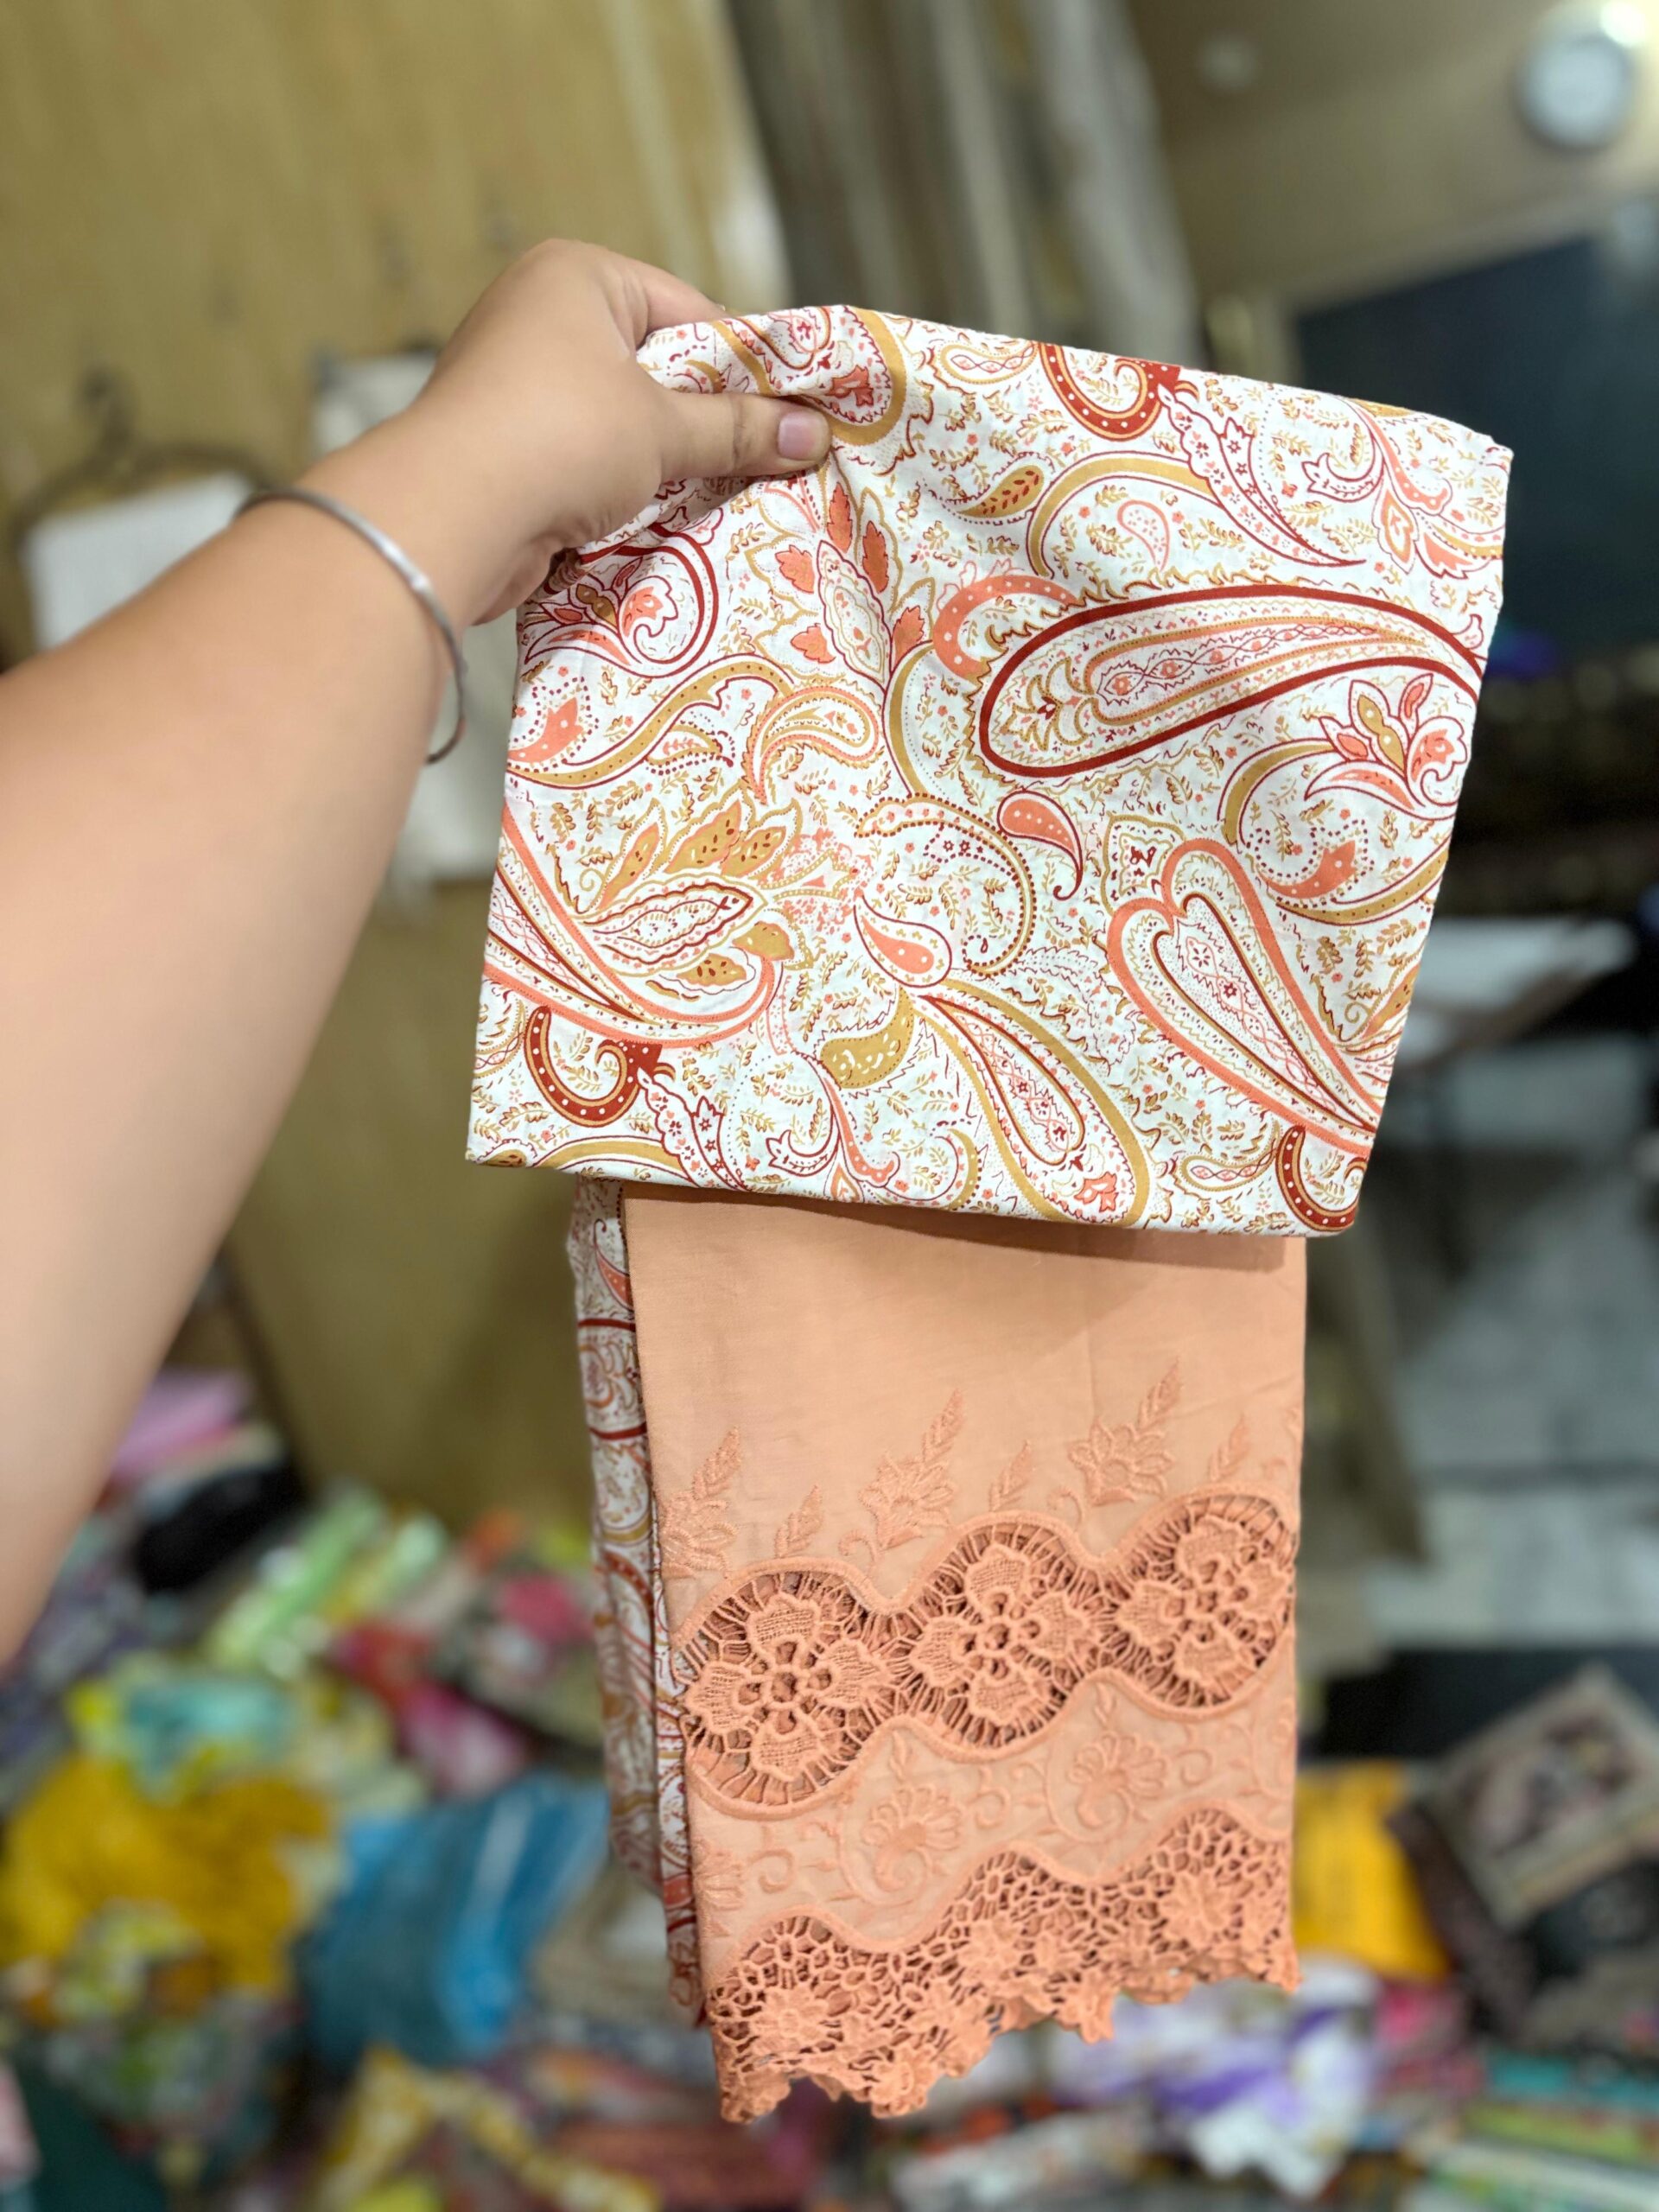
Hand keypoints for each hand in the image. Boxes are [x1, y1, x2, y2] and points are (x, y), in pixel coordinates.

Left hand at [300, 240, 830, 627]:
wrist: (448, 516)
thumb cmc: (558, 437)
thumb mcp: (663, 429)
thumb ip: (739, 430)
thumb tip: (816, 435)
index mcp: (575, 275)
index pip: (686, 310)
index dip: (742, 365)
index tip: (791, 411)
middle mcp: (537, 317)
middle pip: (653, 368)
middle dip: (703, 418)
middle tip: (766, 459)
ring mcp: (514, 385)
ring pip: (619, 421)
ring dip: (662, 462)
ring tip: (720, 496)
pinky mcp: (503, 449)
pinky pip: (584, 462)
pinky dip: (619, 490)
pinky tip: (659, 521)